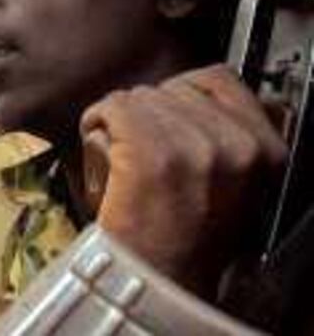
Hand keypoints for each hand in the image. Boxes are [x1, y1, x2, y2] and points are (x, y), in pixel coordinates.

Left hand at [80, 64, 285, 296]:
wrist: (161, 283)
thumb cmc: (189, 239)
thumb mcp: (232, 184)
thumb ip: (229, 140)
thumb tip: (202, 97)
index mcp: (265, 149)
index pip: (218, 79)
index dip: (181, 93)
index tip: (164, 112)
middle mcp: (235, 144)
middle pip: (172, 89)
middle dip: (149, 110)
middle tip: (136, 142)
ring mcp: (193, 147)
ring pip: (141, 96)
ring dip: (121, 116)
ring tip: (119, 148)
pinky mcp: (151, 154)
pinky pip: (116, 108)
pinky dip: (99, 118)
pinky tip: (99, 140)